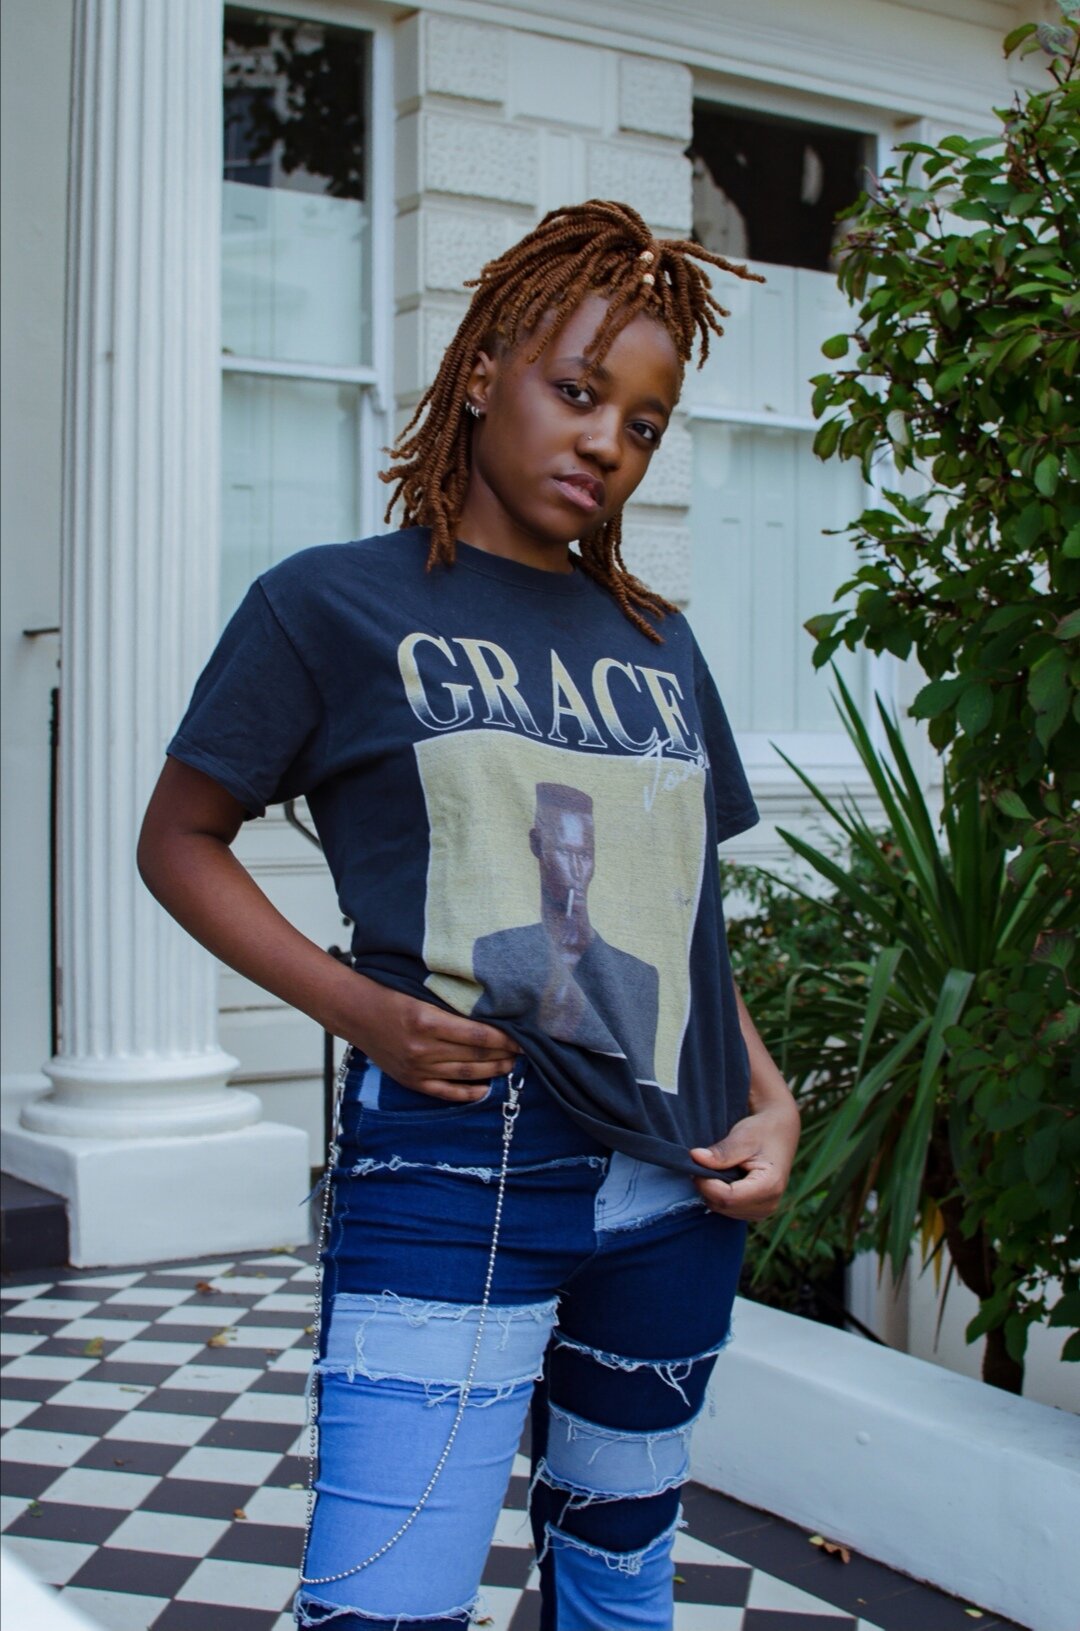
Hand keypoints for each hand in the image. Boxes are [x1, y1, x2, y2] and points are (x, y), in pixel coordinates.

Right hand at [345, 975, 517, 1101]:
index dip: (505, 1038)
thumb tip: (490, 1014)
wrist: (356, 1014)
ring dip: (492, 1071)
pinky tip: (484, 1089)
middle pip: (475, 1056)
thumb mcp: (423, 993)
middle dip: (504, 1055)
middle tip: (524, 1051)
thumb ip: (453, 1006)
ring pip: (465, 1074)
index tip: (523, 1036)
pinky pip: (444, 1091)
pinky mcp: (410, 1080)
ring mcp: (417, 1068)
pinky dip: (466, 1093)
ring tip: (510, 1066)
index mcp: (428, 1021)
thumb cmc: (391, 996)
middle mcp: (423, 1048)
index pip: (478, 1035)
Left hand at [690, 1102, 800, 1220]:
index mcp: (769, 1186)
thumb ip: (721, 1152)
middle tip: (705, 1162)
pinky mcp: (756, 1212)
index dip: (706, 1183)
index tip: (696, 1163)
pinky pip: (727, 1210)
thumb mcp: (743, 1136)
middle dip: (707, 1186)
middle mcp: (769, 1204)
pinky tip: (725, 1178)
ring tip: (719, 1168)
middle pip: (724, 1206)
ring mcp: (763, 1212)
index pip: (728, 1198)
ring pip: (722, 1210)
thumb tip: (695, 1157)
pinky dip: (719, 1195)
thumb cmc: (762, 1132)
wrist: (779, 1134)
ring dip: (712, 1191)